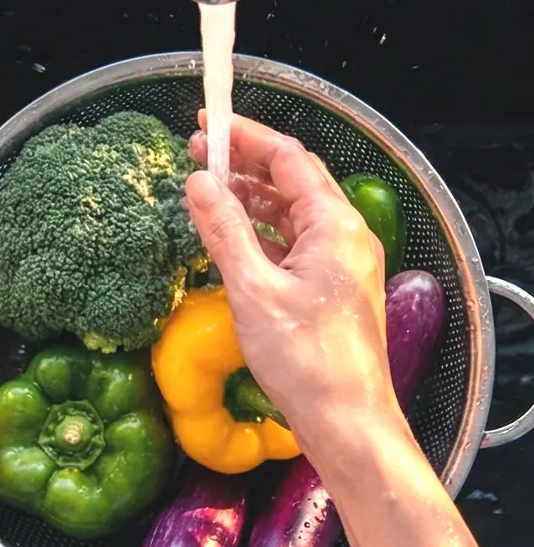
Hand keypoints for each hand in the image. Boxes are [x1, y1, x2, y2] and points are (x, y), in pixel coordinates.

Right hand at [187, 114, 399, 467]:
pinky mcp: (335, 293)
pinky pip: (298, 248)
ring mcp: (344, 266)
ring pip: (294, 217)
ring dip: (253, 202)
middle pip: (293, 183)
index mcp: (335, 226)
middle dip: (246, 166)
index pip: (288, 159)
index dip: (244, 136)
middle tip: (199, 156)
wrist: (347, 422)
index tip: (204, 125)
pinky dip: (265, 238)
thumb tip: (198, 183)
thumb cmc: (306, 362)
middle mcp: (347, 238)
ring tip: (210, 195)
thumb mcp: (253, 291)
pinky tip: (236, 243)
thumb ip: (224, 232)